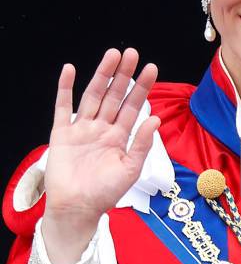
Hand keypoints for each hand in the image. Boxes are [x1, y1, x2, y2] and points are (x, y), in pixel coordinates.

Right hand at [41, 48, 159, 262]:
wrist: (77, 210)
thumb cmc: (105, 193)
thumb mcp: (130, 169)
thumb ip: (142, 144)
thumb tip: (155, 118)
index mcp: (120, 136)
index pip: (133, 106)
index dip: (142, 87)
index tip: (151, 68)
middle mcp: (102, 128)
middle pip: (114, 95)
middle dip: (123, 75)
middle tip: (131, 53)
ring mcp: (82, 129)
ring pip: (93, 95)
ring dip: (102, 75)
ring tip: (112, 55)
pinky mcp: (62, 134)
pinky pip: (63, 107)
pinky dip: (65, 88)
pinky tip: (70, 70)